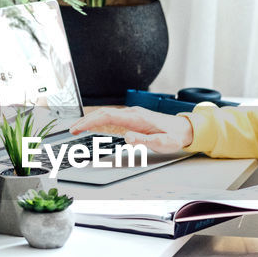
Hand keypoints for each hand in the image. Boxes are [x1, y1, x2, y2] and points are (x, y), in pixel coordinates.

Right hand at [69, 106, 193, 153]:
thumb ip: (145, 142)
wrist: (185, 128)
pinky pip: (112, 117)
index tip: (78, 128)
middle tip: (72, 130)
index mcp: (137, 118)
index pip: (108, 116)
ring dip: (91, 120)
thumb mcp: (163, 143)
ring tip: (78, 128)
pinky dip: (99, 120)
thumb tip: (127, 138)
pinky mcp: (133, 118)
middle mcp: (132, 113)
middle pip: (104, 113)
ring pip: (107, 114)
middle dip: (86, 120)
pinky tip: (94, 125)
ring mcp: (132, 114)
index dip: (91, 121)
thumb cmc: (175, 136)